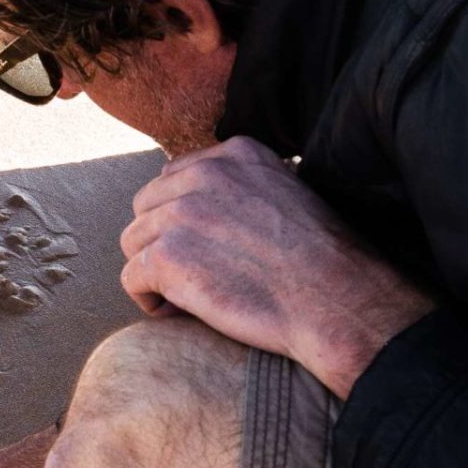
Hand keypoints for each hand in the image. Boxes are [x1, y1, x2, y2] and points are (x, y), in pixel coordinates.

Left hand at [121, 136, 433, 397]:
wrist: (336, 300)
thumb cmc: (324, 261)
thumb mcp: (290, 193)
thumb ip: (246, 187)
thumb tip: (213, 206)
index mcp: (236, 154)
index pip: (175, 177)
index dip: (180, 218)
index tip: (201, 248)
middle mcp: (204, 174)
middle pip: (147, 207)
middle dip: (161, 243)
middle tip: (190, 276)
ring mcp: (182, 214)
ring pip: (134, 242)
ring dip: (154, 272)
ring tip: (185, 298)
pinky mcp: (168, 257)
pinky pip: (132, 278)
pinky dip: (148, 300)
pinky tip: (176, 313)